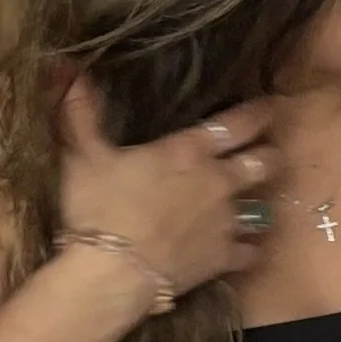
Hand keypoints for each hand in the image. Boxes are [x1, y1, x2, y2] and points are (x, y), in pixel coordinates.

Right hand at [57, 84, 278, 298]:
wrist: (113, 272)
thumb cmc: (98, 208)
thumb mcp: (82, 155)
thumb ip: (80, 113)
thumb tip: (69, 69)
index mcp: (188, 151)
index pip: (236, 124)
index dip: (258, 114)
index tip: (271, 107)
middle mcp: (218, 182)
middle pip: (262, 163)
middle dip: (269, 156)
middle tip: (271, 153)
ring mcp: (226, 222)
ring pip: (263, 208)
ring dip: (262, 203)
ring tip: (261, 203)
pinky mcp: (225, 257)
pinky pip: (252, 251)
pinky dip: (251, 248)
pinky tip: (248, 248)